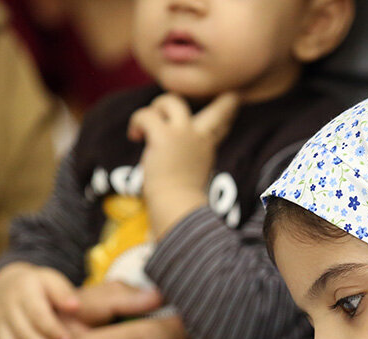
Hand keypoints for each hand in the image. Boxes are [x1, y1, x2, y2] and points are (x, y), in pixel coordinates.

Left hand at [127, 92, 239, 236]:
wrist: (177, 209)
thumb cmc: (181, 207)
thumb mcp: (190, 186)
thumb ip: (186, 178)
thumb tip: (164, 213)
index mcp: (207, 149)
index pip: (222, 123)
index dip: (225, 110)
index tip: (233, 99)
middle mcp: (199, 137)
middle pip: (218, 107)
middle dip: (217, 98)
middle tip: (211, 97)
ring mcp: (183, 134)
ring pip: (170, 100)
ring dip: (156, 107)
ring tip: (146, 125)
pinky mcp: (163, 137)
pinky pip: (146, 115)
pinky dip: (137, 121)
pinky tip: (134, 136)